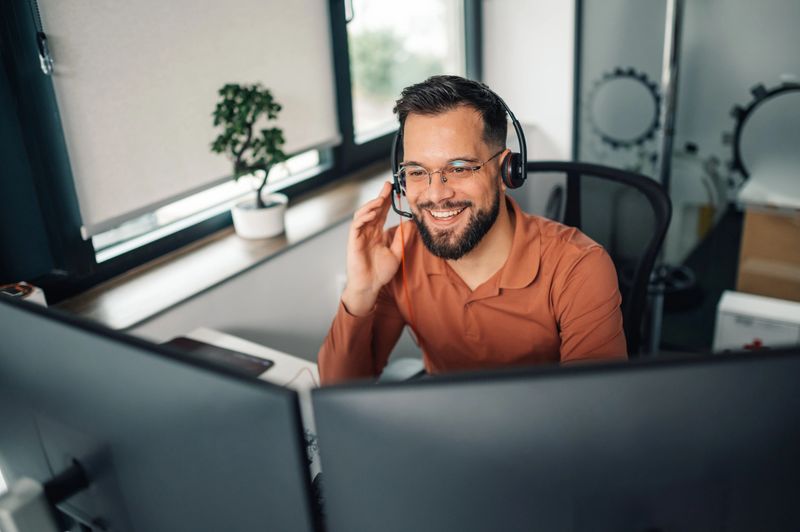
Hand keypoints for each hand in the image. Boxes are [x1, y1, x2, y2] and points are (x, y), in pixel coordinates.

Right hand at [341, 181, 404, 315]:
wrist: (369, 286)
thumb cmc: (380, 272)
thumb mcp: (396, 252)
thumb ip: (401, 238)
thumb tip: (410, 223)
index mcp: (376, 233)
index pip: (382, 212)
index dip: (387, 200)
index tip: (394, 189)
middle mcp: (367, 231)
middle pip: (373, 209)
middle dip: (380, 197)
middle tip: (389, 186)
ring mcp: (359, 235)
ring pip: (363, 214)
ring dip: (371, 205)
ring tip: (381, 199)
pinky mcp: (353, 241)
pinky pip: (356, 225)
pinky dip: (363, 216)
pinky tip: (372, 212)